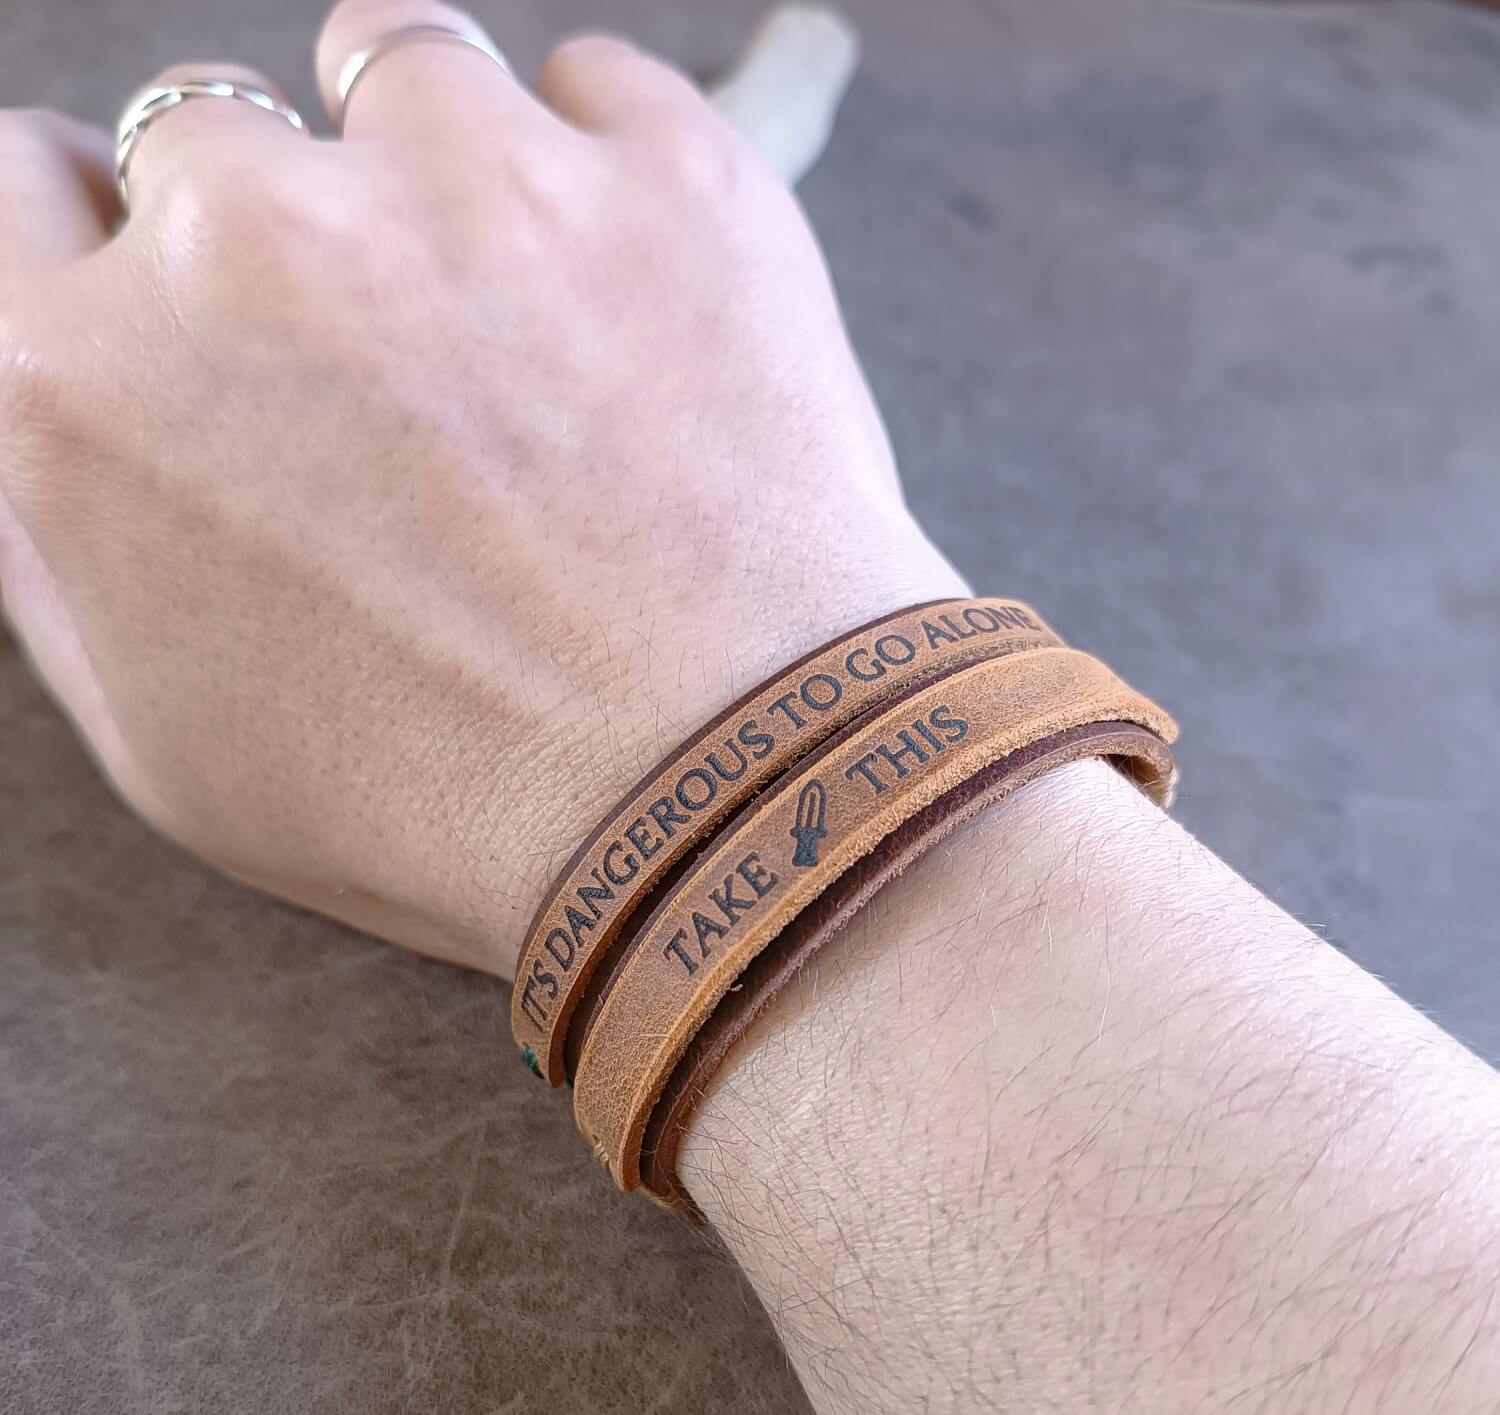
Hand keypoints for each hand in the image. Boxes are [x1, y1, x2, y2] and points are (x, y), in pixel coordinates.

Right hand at [0, 0, 965, 973]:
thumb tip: (55, 386)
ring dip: (427, 161)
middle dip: (275, 233)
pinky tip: (634, 287)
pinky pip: (593, 86)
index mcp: (86, 385)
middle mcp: (247, 242)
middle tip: (389, 357)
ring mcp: (465, 182)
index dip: (104, 235)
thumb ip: (61, 532)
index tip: (181, 278)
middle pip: (207, 137)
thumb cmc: (446, 809)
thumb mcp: (172, 739)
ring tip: (515, 300)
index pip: (25, 189)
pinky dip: (601, 162)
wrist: (725, 802)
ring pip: (394, 66)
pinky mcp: (661, 171)